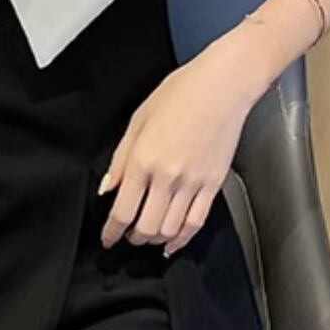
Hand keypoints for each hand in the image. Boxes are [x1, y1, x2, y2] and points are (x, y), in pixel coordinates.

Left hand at [98, 38, 259, 256]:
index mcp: (142, 160)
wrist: (222, 86)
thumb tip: (107, 188)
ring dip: (155, 240)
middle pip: (146, 227)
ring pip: (170, 230)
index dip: (111, 233)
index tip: (108, 239)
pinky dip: (182, 239)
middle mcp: (166, 177)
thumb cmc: (180, 93)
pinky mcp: (213, 184)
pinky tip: (173, 243)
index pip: (122, 211)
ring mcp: (192, 183)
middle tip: (127, 237)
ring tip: (148, 237)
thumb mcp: (138, 120)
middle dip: (132, 239)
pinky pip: (196, 222)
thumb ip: (120, 159)